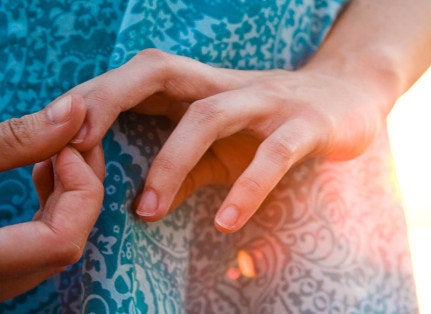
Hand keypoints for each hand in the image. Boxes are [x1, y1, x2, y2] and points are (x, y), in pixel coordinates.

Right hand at [0, 96, 104, 300]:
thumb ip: (16, 139)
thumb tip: (75, 108)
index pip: (63, 241)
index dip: (78, 191)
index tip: (65, 147)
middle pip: (65, 245)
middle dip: (79, 189)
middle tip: (71, 143)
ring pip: (54, 247)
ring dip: (65, 198)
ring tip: (56, 152)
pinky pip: (37, 245)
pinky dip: (48, 209)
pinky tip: (43, 172)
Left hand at [64, 49, 391, 232]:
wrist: (352, 96)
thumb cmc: (280, 122)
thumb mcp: (228, 145)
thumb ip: (189, 167)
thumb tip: (143, 204)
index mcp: (204, 87)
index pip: (139, 77)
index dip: (95, 95)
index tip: (58, 133)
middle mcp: (229, 85)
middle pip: (160, 72)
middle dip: (110, 99)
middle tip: (76, 149)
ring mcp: (268, 102)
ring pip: (210, 115)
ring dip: (172, 161)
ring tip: (149, 210)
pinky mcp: (306, 125)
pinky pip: (273, 154)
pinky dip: (247, 187)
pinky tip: (225, 222)